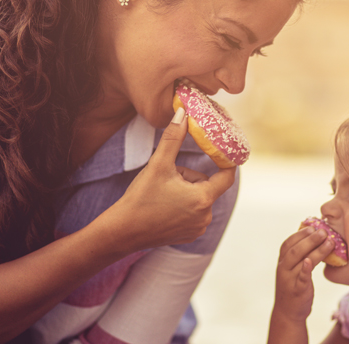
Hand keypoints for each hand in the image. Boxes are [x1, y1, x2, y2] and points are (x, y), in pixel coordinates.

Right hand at [96, 108, 236, 255]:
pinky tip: (162, 207)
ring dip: (185, 190)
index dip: (225, 161)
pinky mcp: (189, 235)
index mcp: (202, 199)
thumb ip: (173, 138)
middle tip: (167, 177)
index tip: (218, 150)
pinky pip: (192, 212)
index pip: (227, 176)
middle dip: (189, 176)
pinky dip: (181, 205)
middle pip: (205, 185)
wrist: (121, 232)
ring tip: (161, 194)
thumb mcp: (158, 165)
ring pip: (198, 197)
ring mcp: (197, 228)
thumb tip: (183, 113)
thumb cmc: (140, 199)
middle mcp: (205, 216)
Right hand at [272, 227, 333, 322]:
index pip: (288, 243)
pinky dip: (305, 269)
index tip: (312, 226)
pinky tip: (311, 262)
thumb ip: (300, 256)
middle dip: (310, 239)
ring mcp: (289, 280)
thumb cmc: (294, 287)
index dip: (299, 234)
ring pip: (301, 261)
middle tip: (324, 231)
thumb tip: (315, 237)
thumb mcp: (293, 270)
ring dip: (316, 250)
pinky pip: (301, 278)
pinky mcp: (297, 290)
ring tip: (330, 242)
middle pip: (295, 250)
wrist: (288, 312)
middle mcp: (283, 269)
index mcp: (282, 262)